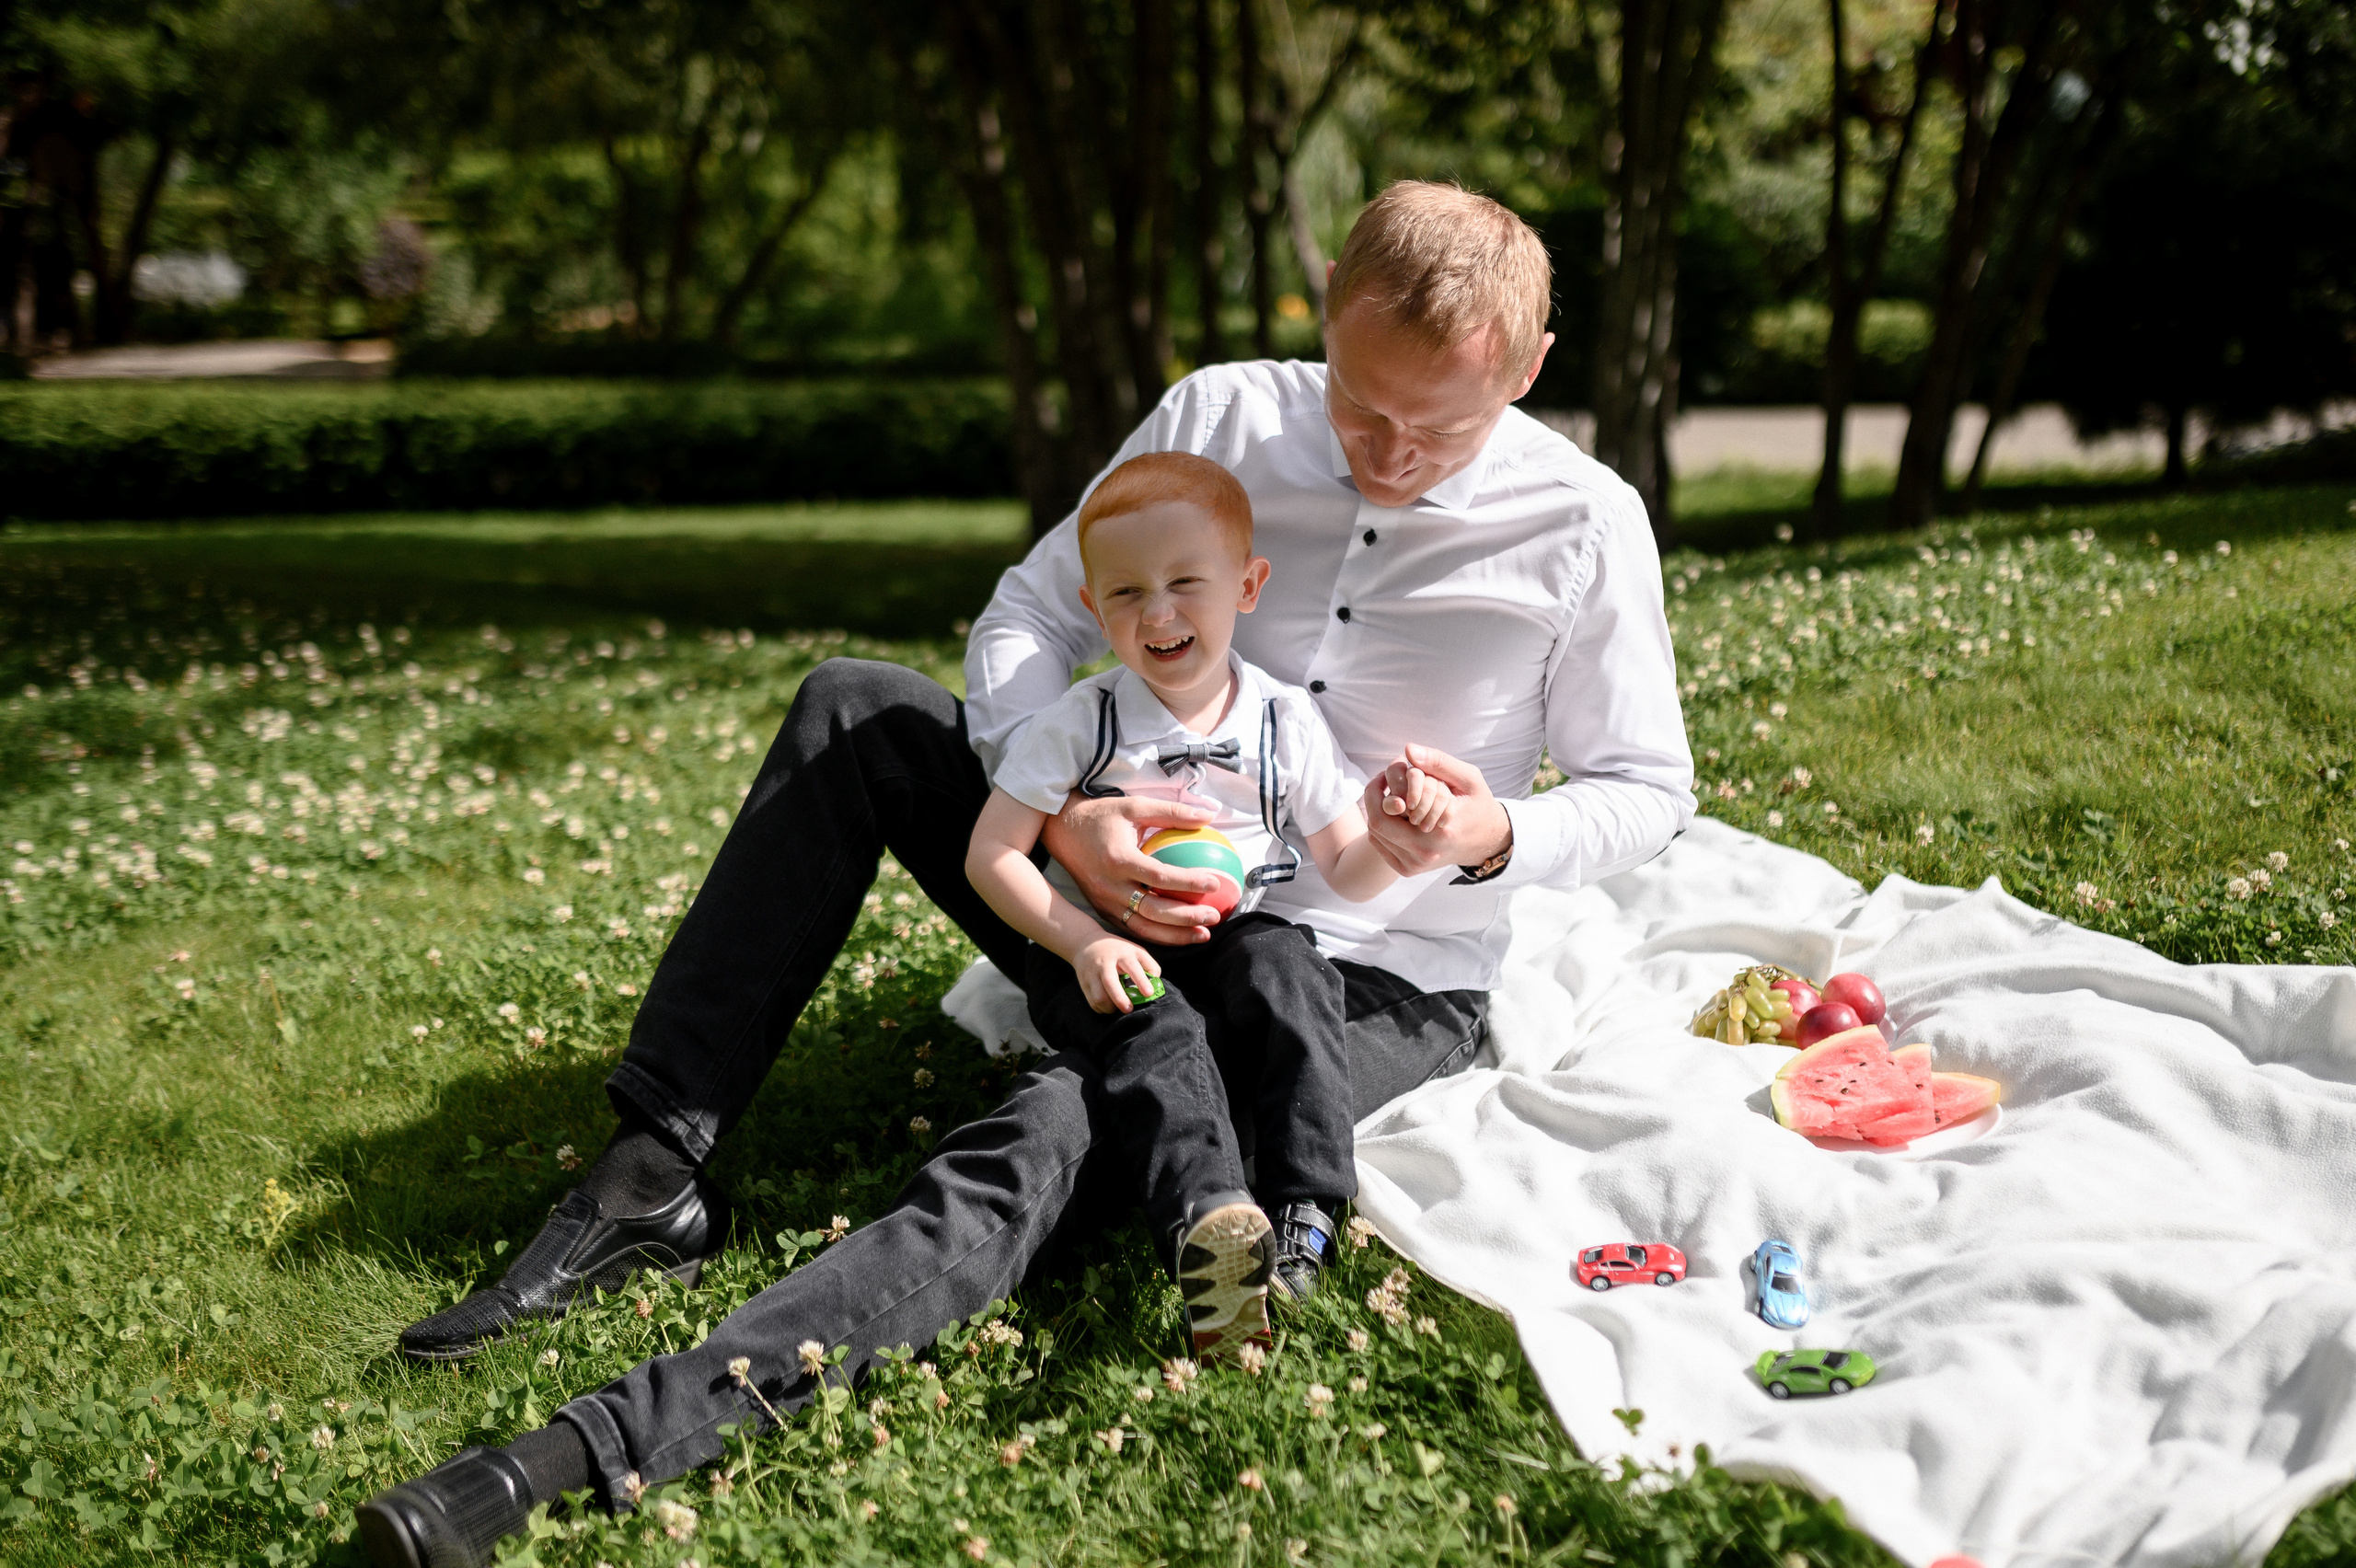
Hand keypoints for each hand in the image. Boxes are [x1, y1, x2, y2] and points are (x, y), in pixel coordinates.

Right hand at [1041, 793, 1223, 945]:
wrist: (1060, 830)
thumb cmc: (1101, 816)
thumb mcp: (1135, 807)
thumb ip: (1172, 812)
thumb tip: (1209, 815)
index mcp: (1119, 859)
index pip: (1160, 877)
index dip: (1189, 882)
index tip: (1214, 883)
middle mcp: (1110, 886)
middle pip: (1153, 910)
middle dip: (1186, 918)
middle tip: (1214, 916)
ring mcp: (1104, 902)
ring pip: (1143, 927)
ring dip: (1174, 935)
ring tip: (1202, 934)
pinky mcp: (1102, 910)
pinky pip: (1132, 928)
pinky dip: (1156, 935)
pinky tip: (1178, 935)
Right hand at [1074, 935, 1162, 1013]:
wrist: (1086, 943)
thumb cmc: (1117, 950)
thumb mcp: (1134, 950)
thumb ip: (1148, 964)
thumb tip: (1156, 981)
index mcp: (1121, 954)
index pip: (1132, 967)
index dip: (1141, 981)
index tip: (1148, 993)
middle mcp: (1105, 963)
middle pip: (1110, 983)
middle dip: (1120, 999)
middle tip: (1129, 1009)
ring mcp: (1092, 973)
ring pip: (1098, 996)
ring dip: (1110, 1007)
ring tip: (1118, 1008)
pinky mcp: (1083, 983)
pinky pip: (1092, 1002)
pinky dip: (1101, 1009)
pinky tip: (1108, 1006)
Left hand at [1363, 743, 1510, 877]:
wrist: (1486, 841)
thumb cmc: (1477, 805)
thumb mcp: (1468, 779)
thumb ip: (1439, 762)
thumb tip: (1408, 750)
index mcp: (1438, 832)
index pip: (1387, 809)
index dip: (1377, 788)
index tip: (1384, 774)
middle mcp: (1424, 854)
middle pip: (1376, 824)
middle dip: (1373, 799)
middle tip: (1382, 782)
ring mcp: (1414, 866)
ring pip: (1375, 835)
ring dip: (1377, 812)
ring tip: (1391, 796)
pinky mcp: (1407, 870)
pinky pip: (1380, 845)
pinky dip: (1382, 827)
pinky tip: (1394, 814)